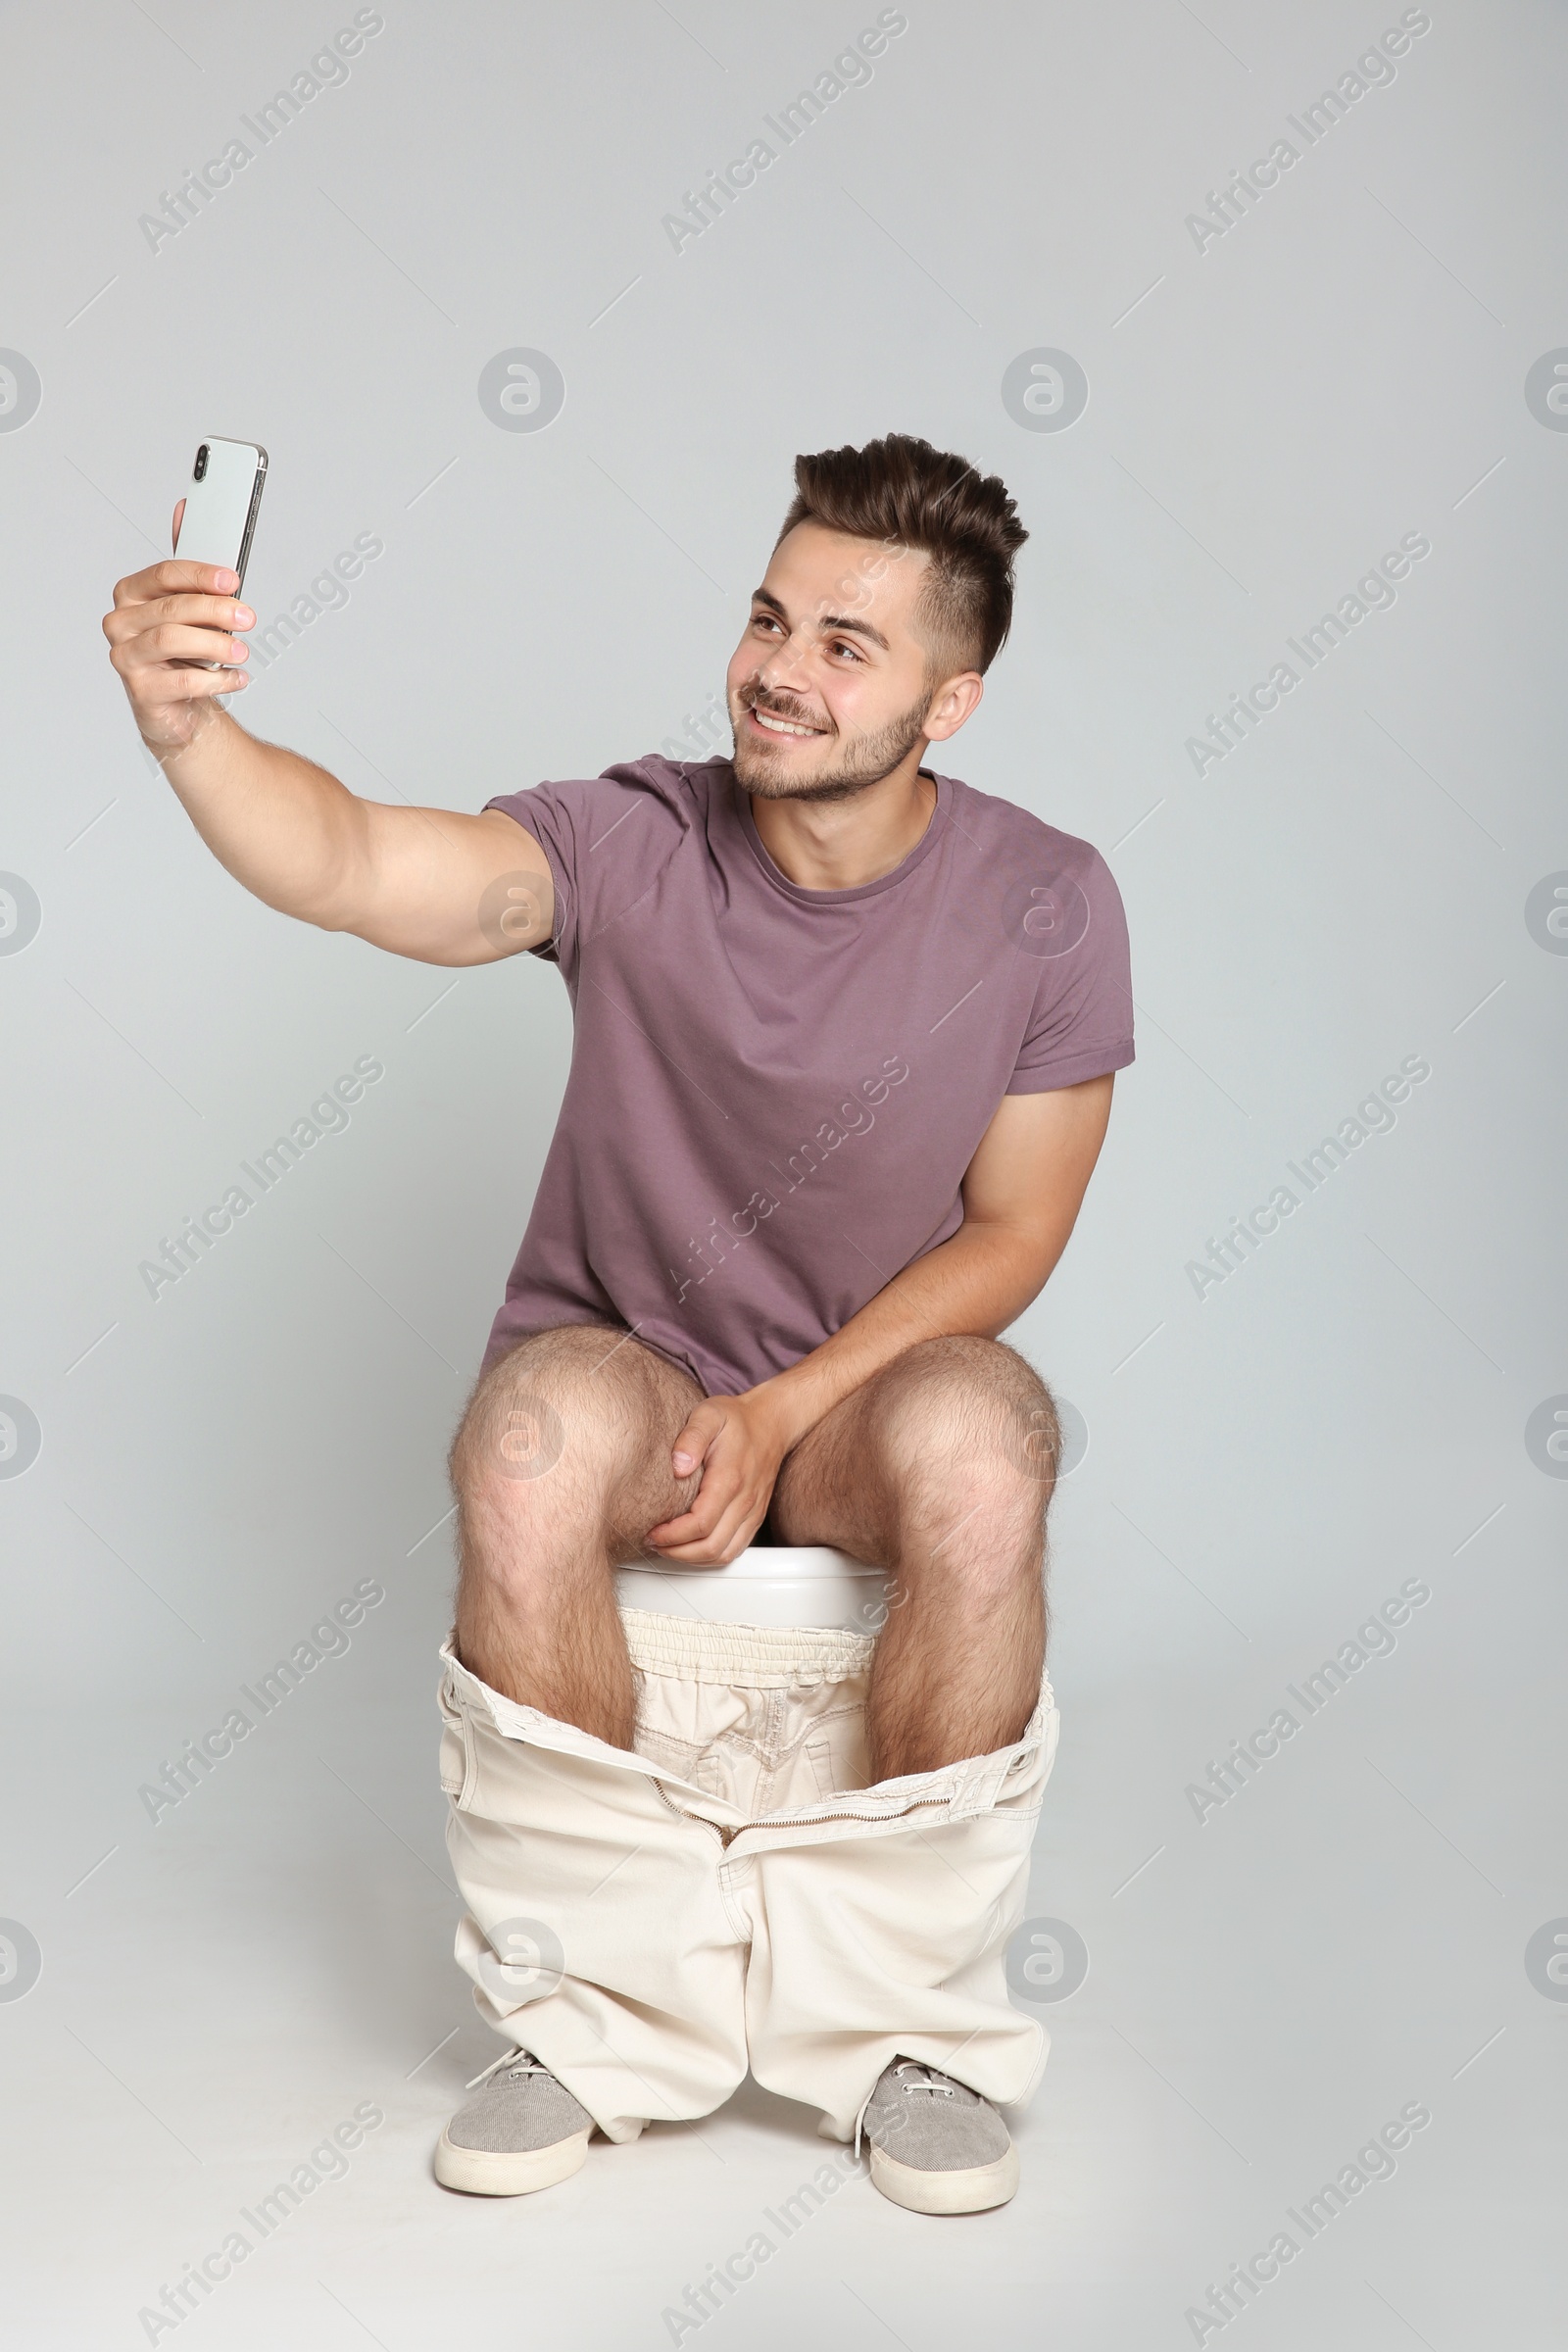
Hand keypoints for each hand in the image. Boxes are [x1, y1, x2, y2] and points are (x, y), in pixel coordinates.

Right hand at [102, 502, 254, 754]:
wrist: (177, 704)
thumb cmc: (184, 650)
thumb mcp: (188, 604)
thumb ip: (188, 563)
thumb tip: (184, 508)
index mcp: (131, 592)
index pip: (164, 574)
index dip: (200, 575)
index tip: (232, 580)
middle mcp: (120, 622)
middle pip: (172, 608)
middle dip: (215, 611)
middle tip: (247, 617)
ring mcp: (126, 656)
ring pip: (171, 640)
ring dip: (215, 644)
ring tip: (242, 651)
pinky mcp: (140, 691)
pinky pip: (182, 681)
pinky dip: (217, 679)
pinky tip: (238, 677)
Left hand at [643, 1389, 795, 1564]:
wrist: (771, 1422)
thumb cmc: (736, 1420)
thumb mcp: (708, 1415)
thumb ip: (691, 1437)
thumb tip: (677, 1466)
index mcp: (730, 1478)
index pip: (700, 1523)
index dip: (672, 1535)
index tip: (651, 1530)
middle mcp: (745, 1500)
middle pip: (711, 1547)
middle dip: (676, 1552)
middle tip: (653, 1541)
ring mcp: (752, 1512)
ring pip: (723, 1554)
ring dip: (692, 1558)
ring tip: (668, 1546)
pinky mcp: (755, 1518)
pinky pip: (734, 1550)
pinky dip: (709, 1556)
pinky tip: (691, 1546)